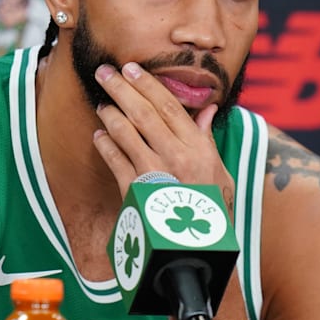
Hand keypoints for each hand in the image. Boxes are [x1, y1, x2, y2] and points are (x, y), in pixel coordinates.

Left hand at [91, 62, 235, 206]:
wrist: (195, 251)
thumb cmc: (211, 212)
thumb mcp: (221, 175)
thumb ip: (208, 141)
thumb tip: (207, 110)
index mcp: (198, 150)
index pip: (170, 107)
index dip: (148, 85)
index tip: (132, 69)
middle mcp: (176, 158)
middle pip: (144, 114)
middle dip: (122, 89)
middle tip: (105, 72)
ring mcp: (154, 175)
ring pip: (126, 133)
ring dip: (110, 114)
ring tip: (102, 102)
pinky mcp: (134, 192)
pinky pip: (115, 160)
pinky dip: (104, 144)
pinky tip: (98, 134)